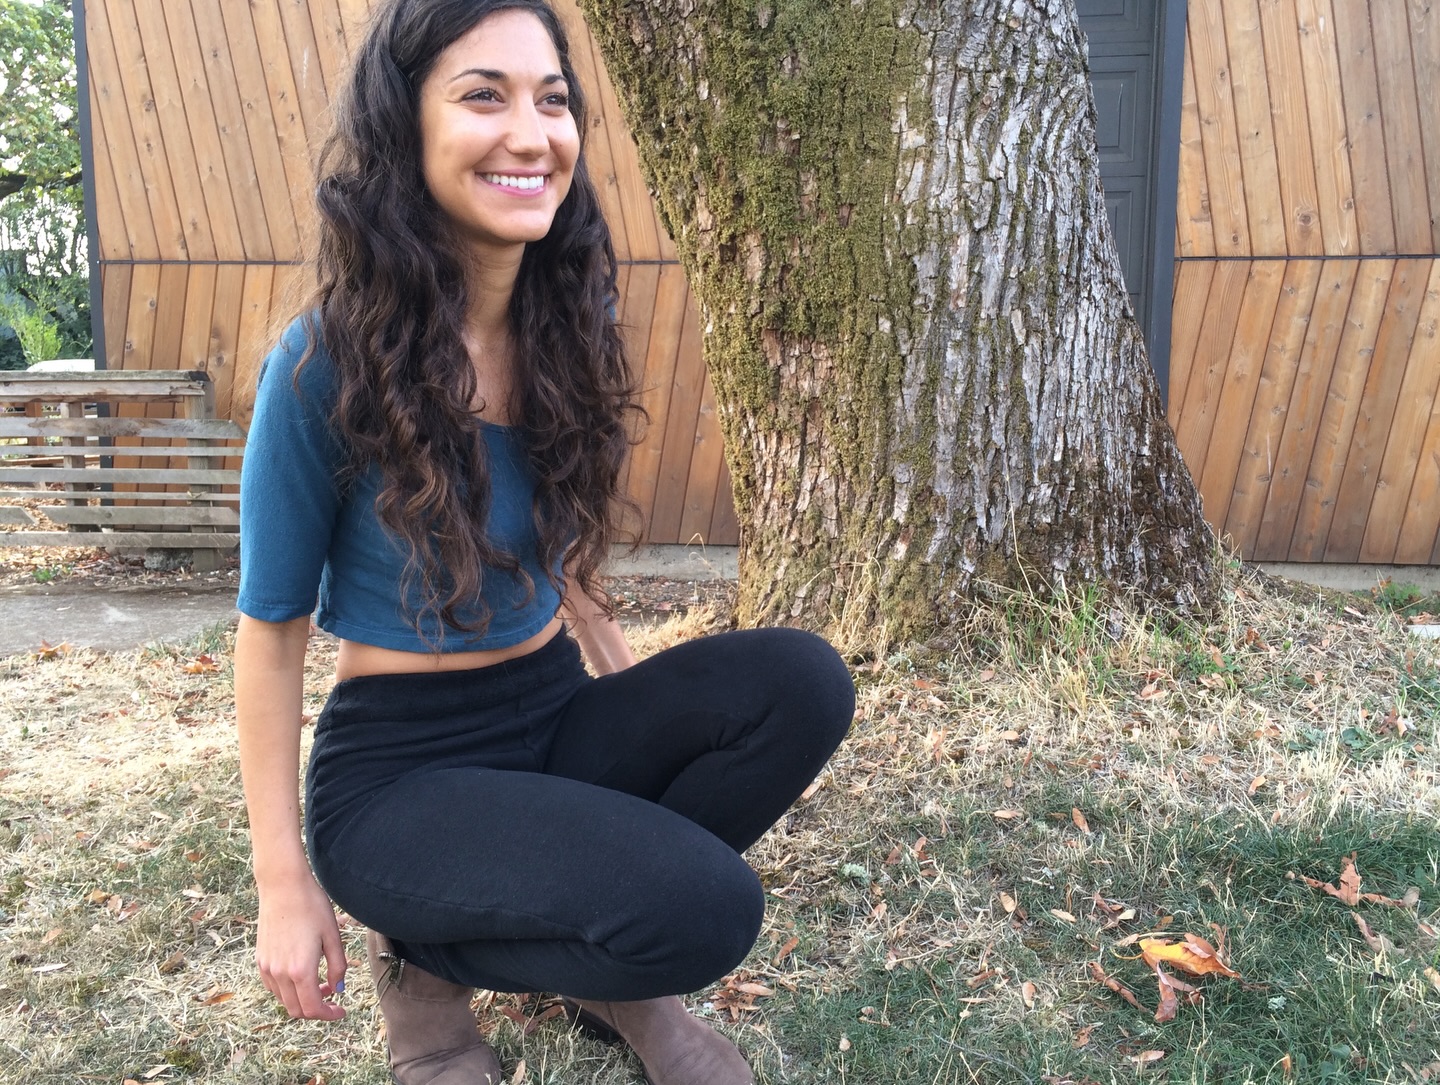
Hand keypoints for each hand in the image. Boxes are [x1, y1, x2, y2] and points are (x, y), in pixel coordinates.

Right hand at [255, 874, 347, 1019]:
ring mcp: (267, 967)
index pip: (312, 1009)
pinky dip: (289, 990)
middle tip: (332, 996)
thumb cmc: (312, 907)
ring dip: (302, 999)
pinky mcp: (260, 959)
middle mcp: (280, 974)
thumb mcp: (333, 936)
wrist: (283, 887)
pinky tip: (301, 974)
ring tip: (320, 982)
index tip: (341, 1011)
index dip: (328, 1015)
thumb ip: (337, 967)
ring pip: (284, 1000)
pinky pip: (274, 986)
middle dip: (316, 1010)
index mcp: (300, 970)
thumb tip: (337, 989)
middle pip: (296, 1010)